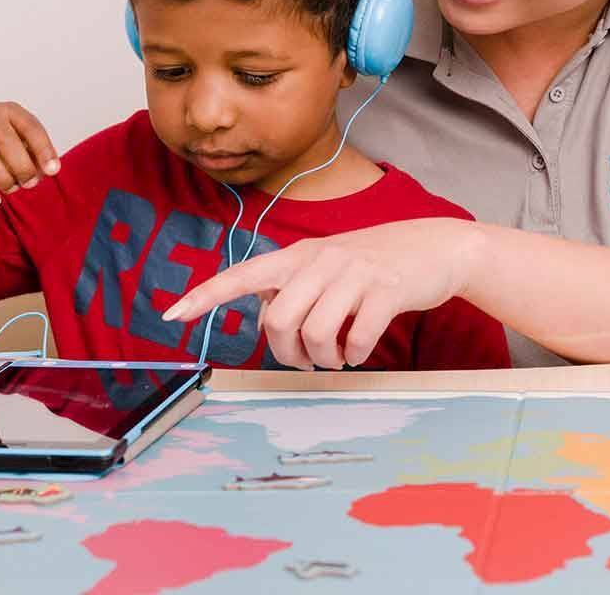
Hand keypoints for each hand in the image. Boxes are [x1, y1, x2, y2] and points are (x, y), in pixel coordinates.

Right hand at [0, 102, 59, 207]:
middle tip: (30, 183)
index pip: (31, 128)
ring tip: (13, 188)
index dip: (44, 151)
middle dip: (23, 168)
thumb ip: (36, 152)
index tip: (53, 171)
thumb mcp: (21, 138)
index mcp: (9, 111)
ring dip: (4, 180)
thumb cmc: (1, 141)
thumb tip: (50, 170)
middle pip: (7, 144)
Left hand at [161, 218, 481, 369]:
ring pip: (316, 333)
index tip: (172, 315)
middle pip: (280, 321)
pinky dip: (355, 355)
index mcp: (301, 256)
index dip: (207, 295)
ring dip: (324, 358)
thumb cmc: (377, 263)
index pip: (244, 275)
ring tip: (338, 357)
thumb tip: (267, 318)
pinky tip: (361, 350)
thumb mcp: (330, 266)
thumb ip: (295, 286)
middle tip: (308, 360)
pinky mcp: (386, 291)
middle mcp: (323, 260)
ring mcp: (355, 274)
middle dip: (289, 353)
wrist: (437, 247)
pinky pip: (356, 338)